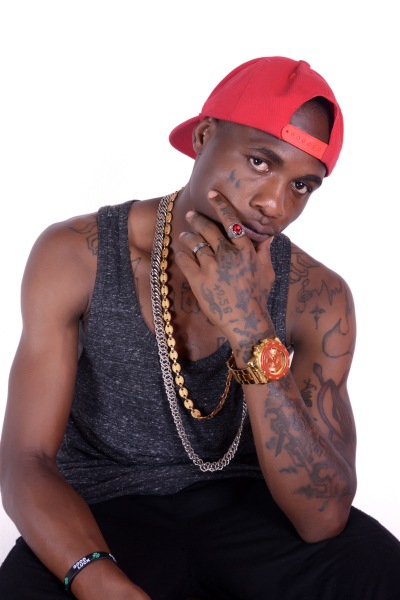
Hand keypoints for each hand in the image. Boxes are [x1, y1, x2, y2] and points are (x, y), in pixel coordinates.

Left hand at [175, 190, 275, 359]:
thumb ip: (264, 251)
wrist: (246, 322)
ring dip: (188, 236)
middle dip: (198, 219)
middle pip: (208, 229)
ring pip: (194, 243)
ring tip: (184, 235)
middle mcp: (228, 255)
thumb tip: (268, 236)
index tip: (212, 194)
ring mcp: (212, 267)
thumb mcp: (267, 272)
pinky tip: (181, 253)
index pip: (231, 220)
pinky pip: (185, 260)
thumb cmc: (258, 297)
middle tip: (192, 214)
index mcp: (245, 250)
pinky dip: (182, 254)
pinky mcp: (198, 280)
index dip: (220, 205)